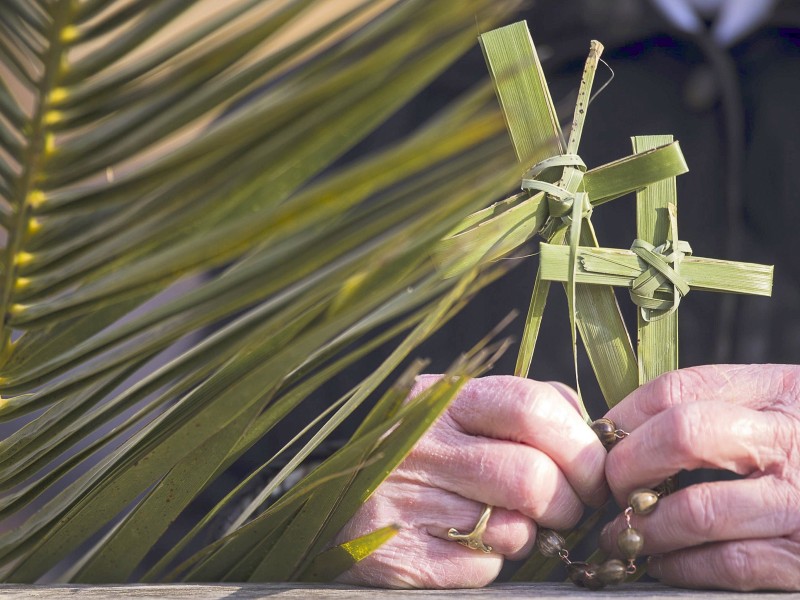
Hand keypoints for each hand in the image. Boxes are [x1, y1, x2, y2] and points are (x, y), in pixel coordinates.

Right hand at [336, 375, 607, 587]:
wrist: (333, 508)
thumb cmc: (420, 458)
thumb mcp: (456, 414)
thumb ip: (519, 410)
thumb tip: (592, 430)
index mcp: (438, 399)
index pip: (531, 406)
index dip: (581, 446)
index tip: (593, 474)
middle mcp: (414, 444)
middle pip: (531, 475)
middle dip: (569, 503)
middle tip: (566, 510)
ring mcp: (400, 502)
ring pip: (512, 529)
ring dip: (528, 535)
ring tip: (508, 524)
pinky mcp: (396, 557)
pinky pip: (482, 568)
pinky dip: (492, 564)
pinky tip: (469, 546)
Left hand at [600, 364, 799, 590]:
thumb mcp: (780, 406)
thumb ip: (716, 408)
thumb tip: (624, 432)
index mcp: (777, 393)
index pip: (676, 389)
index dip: (622, 418)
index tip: (596, 444)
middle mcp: (790, 441)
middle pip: (681, 434)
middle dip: (627, 466)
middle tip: (608, 489)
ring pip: (695, 509)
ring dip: (644, 529)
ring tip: (622, 536)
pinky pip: (727, 563)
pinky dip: (681, 567)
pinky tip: (664, 563)